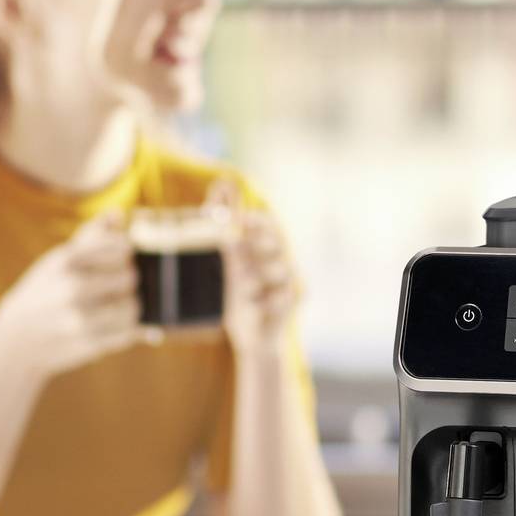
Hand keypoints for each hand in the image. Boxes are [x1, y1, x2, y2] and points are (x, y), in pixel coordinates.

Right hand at [0, 211, 149, 383]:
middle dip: (126, 280)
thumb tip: (119, 213)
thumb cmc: (41, 294)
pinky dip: (127, 330)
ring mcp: (82, 320)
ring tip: (115, 306)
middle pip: (130, 277)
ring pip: (133, 307)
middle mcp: (74, 289)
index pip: (122, 247)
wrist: (13, 343)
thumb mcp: (56, 261)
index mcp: (67, 261)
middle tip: (116, 284)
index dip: (125, 252)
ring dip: (129, 307)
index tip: (121, 255)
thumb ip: (89, 236)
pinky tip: (113, 325)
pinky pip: (128, 333)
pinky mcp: (90, 346)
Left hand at [210, 180, 301, 349]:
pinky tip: (251, 305)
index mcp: (268, 243)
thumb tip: (222, 182)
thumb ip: (225, 217)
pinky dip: (265, 301)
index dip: (254, 219)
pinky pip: (283, 298)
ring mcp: (290, 281)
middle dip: (255, 243)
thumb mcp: (227, 254)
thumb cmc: (238, 288)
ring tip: (240, 282)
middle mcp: (283, 258)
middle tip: (233, 248)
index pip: (268, 222)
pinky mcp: (292, 303)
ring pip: (281, 269)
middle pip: (277, 241)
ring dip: (258, 274)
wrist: (251, 333)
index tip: (236, 219)